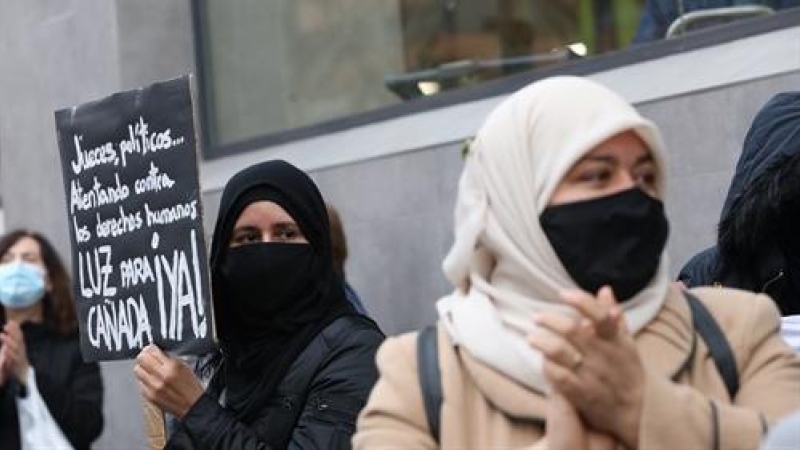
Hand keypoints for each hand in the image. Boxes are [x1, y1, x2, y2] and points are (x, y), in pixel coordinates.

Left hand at [0, 321, 29, 384]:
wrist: (25, 376)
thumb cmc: (19, 362)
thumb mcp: (19, 350)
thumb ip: (17, 341)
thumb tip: (14, 330)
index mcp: (21, 347)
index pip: (19, 336)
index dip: (15, 328)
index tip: (11, 321)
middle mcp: (21, 351)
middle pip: (17, 340)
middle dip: (13, 332)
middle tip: (7, 325)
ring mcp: (19, 357)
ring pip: (15, 348)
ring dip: (9, 341)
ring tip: (2, 335)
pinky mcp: (16, 364)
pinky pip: (13, 358)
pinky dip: (9, 353)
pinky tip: (5, 349)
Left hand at [134, 344, 203, 418]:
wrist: (192, 406)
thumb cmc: (191, 387)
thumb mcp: (185, 366)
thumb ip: (169, 358)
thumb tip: (155, 352)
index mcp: (171, 367)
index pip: (151, 351)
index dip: (150, 348)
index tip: (151, 349)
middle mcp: (160, 376)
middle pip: (141, 359)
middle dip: (144, 356)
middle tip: (148, 357)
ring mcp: (153, 387)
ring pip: (137, 370)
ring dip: (142, 368)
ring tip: (149, 369)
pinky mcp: (149, 396)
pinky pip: (140, 383)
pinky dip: (144, 380)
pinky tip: (152, 380)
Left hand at [528, 286, 644, 448]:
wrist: (637, 414)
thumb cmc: (628, 373)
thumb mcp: (627, 344)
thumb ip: (614, 318)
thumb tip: (605, 290)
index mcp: (615, 341)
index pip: (601, 315)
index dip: (581, 301)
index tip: (563, 293)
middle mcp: (601, 356)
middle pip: (571, 330)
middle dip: (550, 320)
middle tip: (538, 317)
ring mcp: (590, 375)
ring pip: (560, 352)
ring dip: (542, 341)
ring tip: (532, 338)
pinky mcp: (581, 394)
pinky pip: (558, 376)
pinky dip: (547, 366)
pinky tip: (542, 361)